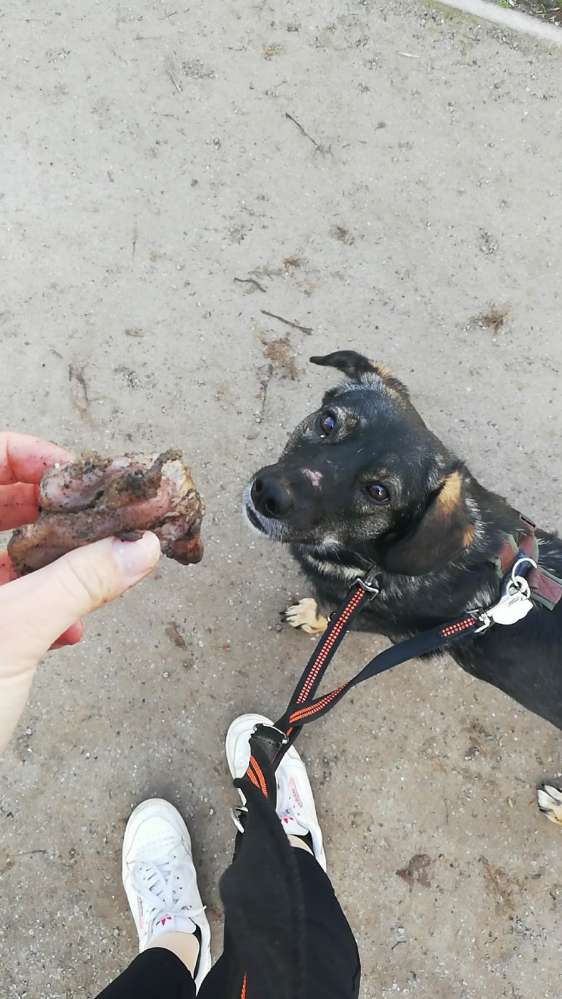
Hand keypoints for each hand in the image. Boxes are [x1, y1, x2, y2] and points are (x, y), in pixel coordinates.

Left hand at [0, 433, 160, 750]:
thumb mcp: (16, 633)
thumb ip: (80, 582)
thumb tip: (137, 546)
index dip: (30, 455)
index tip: (78, 474)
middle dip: (54, 510)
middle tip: (101, 515)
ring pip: (3, 550)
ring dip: (52, 560)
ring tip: (96, 569)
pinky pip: (3, 594)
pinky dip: (36, 602)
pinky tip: (66, 630)